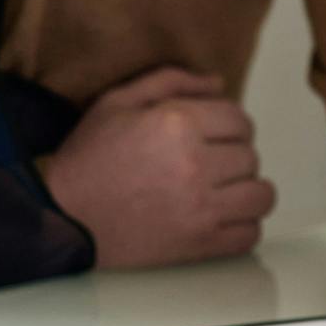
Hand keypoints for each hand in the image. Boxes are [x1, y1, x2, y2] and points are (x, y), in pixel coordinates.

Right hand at [40, 66, 275, 267]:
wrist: (64, 216)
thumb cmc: (88, 159)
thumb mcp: (118, 102)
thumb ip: (172, 81)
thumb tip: (219, 83)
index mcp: (178, 124)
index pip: (240, 119)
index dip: (229, 125)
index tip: (214, 136)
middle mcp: (196, 165)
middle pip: (251, 156)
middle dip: (234, 156)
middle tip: (208, 164)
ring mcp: (201, 208)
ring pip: (261, 195)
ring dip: (246, 191)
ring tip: (223, 191)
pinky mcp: (200, 244)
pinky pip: (250, 234)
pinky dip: (242, 227)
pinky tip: (221, 218)